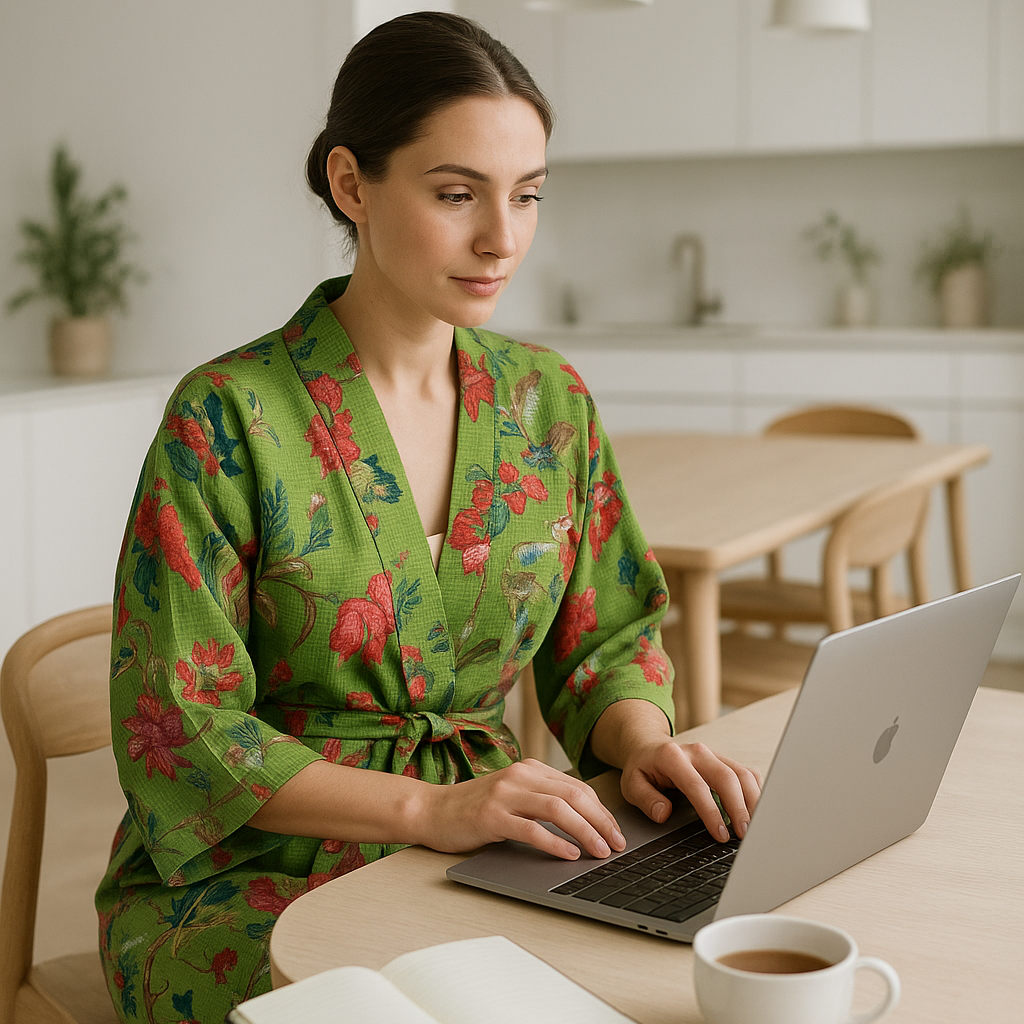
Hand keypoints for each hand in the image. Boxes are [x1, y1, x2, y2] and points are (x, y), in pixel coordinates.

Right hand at [418, 758, 626, 860]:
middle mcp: (520, 776)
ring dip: (585, 831)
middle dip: (601, 821)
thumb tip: (584, 822)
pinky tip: (568, 854)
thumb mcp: (513, 796)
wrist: (432, 810)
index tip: (615, 831)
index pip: (577, 787)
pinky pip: (531, 829)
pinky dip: (554, 842)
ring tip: (600, 851)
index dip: (601, 810)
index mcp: (529, 769)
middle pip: (574, 795)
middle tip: (616, 844)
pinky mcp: (491, 816)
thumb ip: (540, 800)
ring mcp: (505, 794)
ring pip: (557, 809)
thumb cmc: (474, 809)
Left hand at [620, 738, 762, 841]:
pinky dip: (756, 792)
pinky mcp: (724, 760)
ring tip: (756, 827)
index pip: (697, 786)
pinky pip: (747, 773)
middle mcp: (698, 752)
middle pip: (728, 777)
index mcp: (673, 757)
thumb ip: (645, 798)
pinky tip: (758, 811)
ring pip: (742, 774)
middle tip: (745, 835)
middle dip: (740, 808)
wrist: (648, 746)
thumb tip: (663, 814)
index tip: (720, 834)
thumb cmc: (642, 767)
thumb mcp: (631, 784)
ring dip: (753, 801)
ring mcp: (714, 755)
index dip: (711, 811)